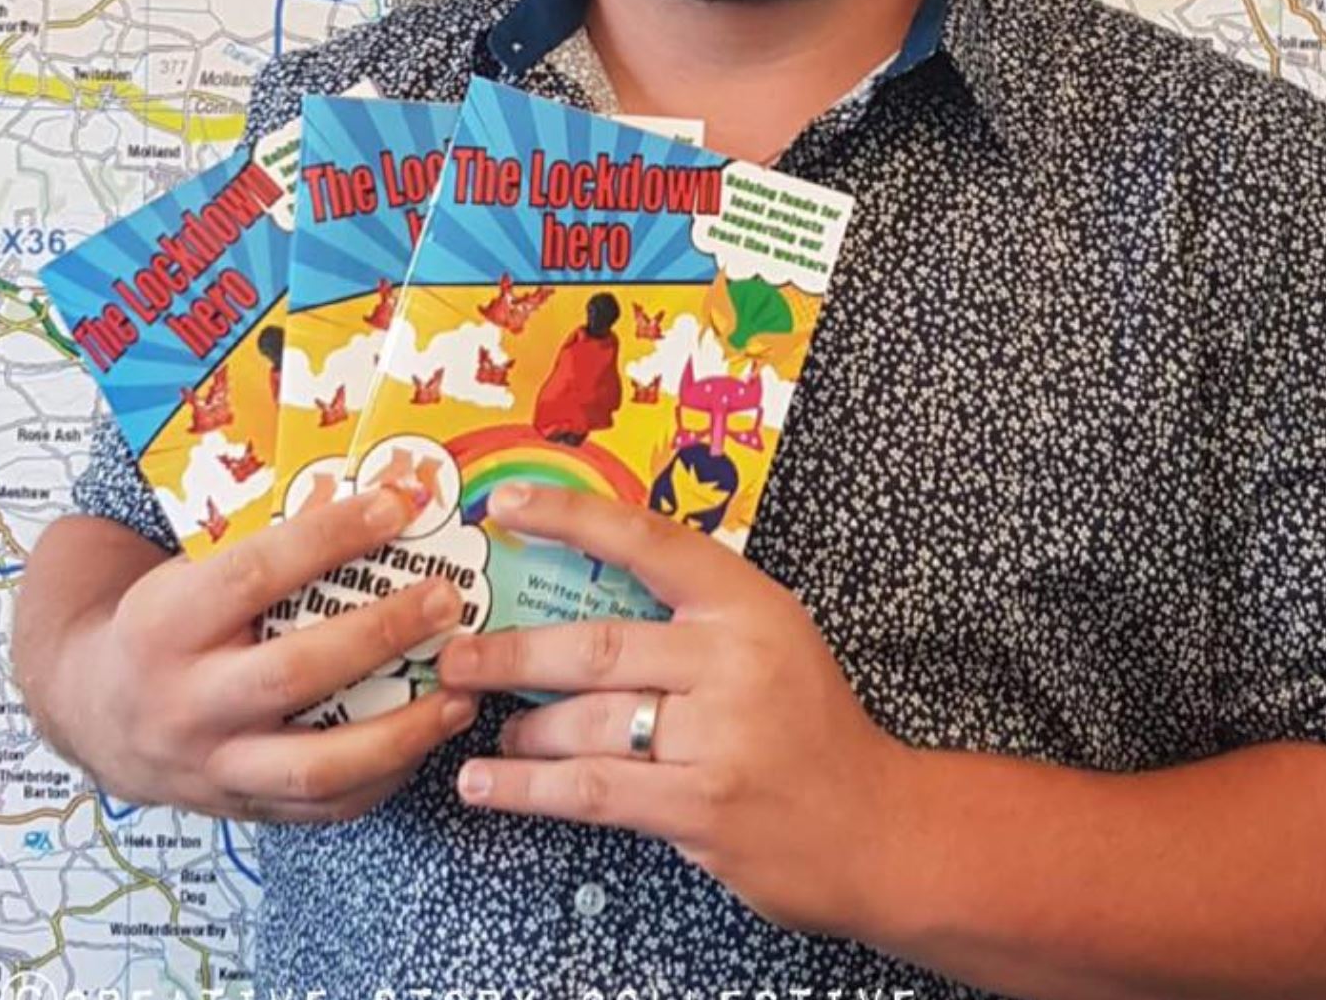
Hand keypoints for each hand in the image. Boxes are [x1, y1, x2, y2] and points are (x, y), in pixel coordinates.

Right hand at [68, 486, 478, 821]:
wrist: (96, 711)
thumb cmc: (167, 621)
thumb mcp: (189, 571)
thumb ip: (267, 544)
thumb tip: (379, 489)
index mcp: (165, 624)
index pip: (254, 574)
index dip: (331, 536)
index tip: (399, 504)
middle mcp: (184, 704)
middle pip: (293, 673)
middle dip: (381, 634)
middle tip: (448, 599)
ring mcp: (212, 767)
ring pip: (315, 766)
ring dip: (402, 732)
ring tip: (464, 693)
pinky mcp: (241, 810)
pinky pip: (323, 810)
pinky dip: (385, 778)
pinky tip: (429, 740)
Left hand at [436, 482, 912, 936]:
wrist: (871, 824)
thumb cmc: (807, 722)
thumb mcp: (770, 637)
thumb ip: (693, 614)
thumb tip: (581, 594)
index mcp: (747, 603)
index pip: (648, 541)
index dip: (573, 516)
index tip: (510, 501)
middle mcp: (733, 660)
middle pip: (596, 645)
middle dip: (512, 651)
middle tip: (454, 654)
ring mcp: (718, 736)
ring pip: (588, 721)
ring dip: (524, 725)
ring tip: (491, 726)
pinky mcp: (700, 807)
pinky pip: (592, 789)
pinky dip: (528, 786)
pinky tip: (487, 781)